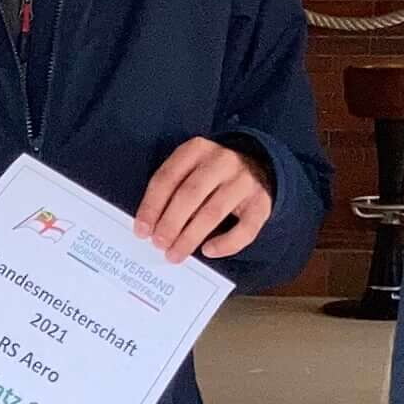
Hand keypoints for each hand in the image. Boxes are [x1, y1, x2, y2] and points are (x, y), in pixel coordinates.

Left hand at [136, 137, 272, 263]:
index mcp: (196, 149)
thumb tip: (150, 227)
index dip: (151, 206)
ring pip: (213, 212)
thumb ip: (171, 190)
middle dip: (170, 223)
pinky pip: (245, 228)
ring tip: (174, 254)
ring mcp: (244, 181)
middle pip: (190, 194)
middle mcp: (222, 161)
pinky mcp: (261, 203)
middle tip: (158, 244)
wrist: (259, 166)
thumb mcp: (190, 169)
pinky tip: (208, 251)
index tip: (141, 230)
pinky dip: (226, 243)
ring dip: (190, 237)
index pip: (167, 177)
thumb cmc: (212, 175)